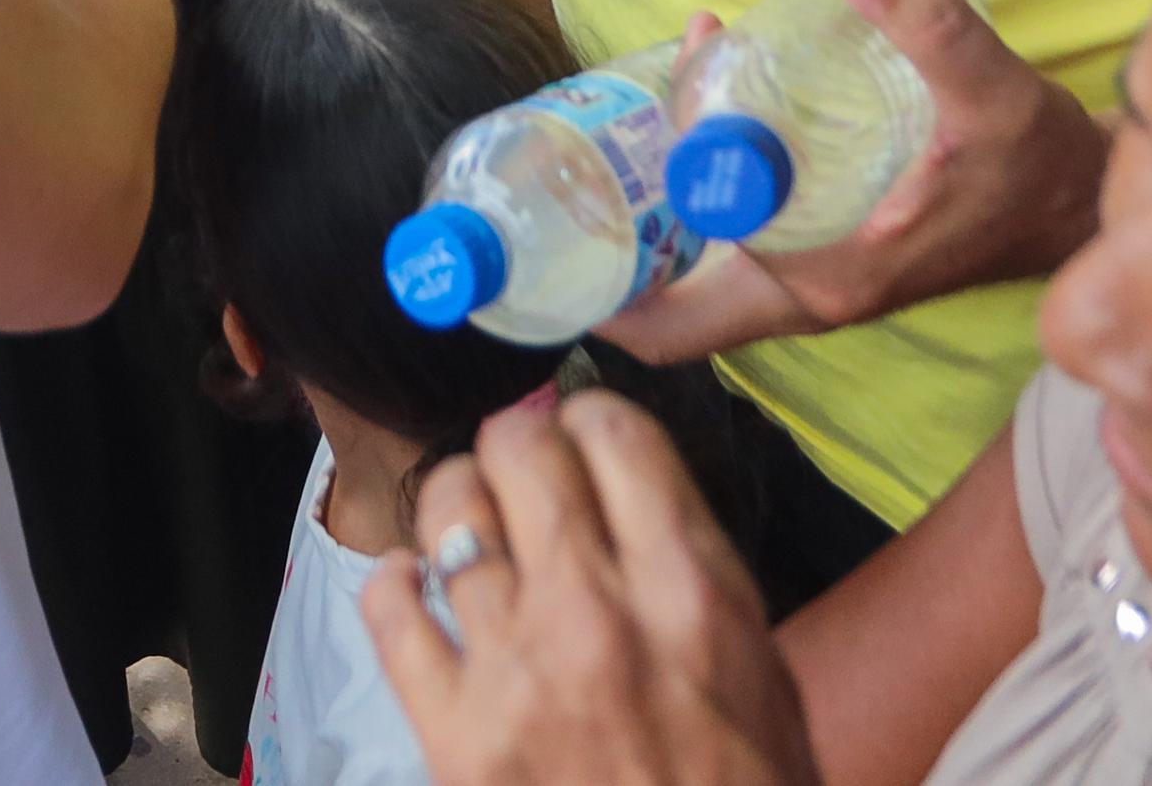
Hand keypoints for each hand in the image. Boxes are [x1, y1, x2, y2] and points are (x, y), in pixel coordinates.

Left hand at [362, 391, 813, 785]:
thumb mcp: (762, 673)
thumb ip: (695, 570)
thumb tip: (631, 486)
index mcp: (691, 593)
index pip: (616, 432)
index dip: (591, 419)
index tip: (584, 435)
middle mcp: (596, 612)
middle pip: (520, 449)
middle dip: (518, 444)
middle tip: (523, 469)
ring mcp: (513, 669)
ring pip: (448, 511)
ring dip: (458, 503)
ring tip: (470, 524)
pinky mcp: (449, 732)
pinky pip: (389, 608)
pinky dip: (393, 582)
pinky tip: (414, 586)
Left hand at [599, 0, 1104, 361]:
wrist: (1086, 200)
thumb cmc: (1039, 163)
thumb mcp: (992, 91)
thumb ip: (931, 24)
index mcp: (824, 282)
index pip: (682, 318)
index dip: (610, 288)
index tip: (565, 218)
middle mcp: (810, 294)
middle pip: (677, 286)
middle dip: (628, 217)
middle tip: (604, 124)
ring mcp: (820, 279)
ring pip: (706, 258)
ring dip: (669, 184)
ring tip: (659, 86)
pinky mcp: (834, 252)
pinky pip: (740, 234)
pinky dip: (709, 181)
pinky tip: (711, 99)